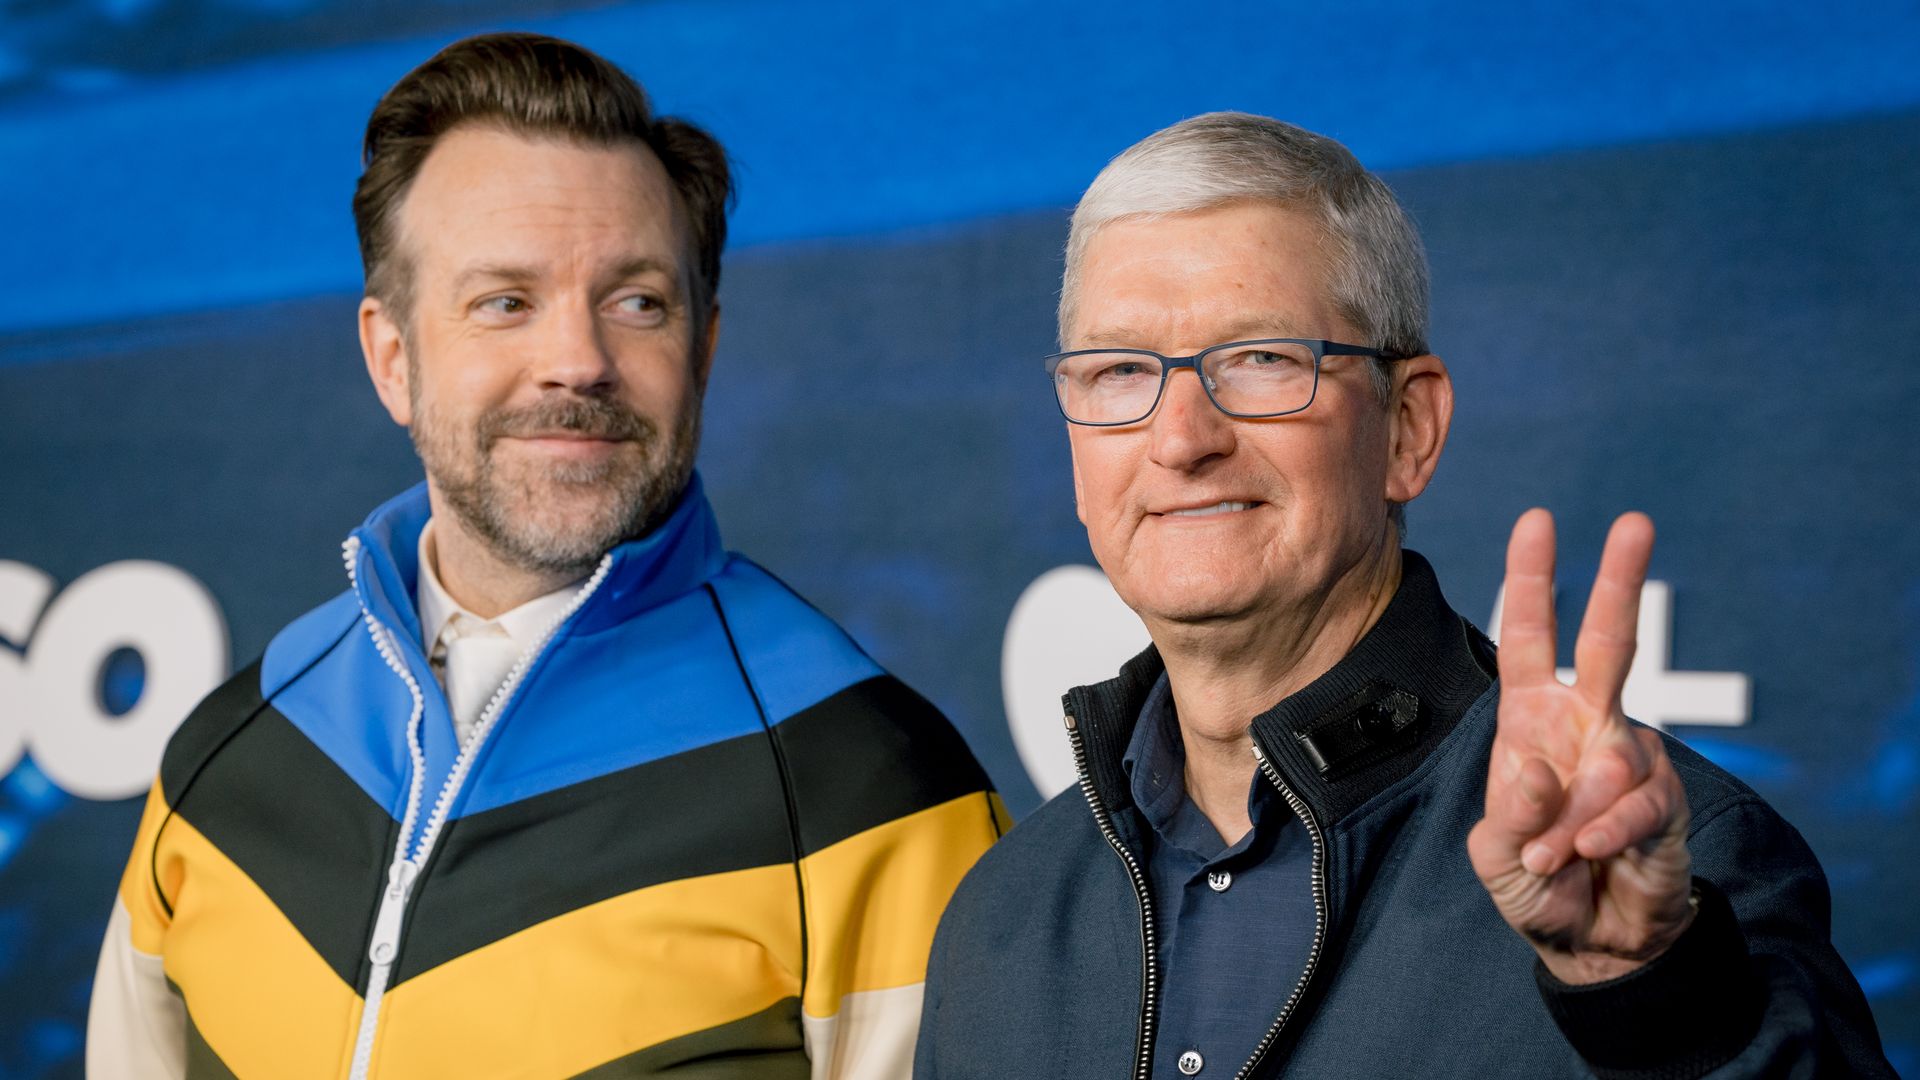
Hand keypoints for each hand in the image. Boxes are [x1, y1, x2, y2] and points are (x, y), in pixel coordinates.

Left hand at [1467, 509, 1695, 983]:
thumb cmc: (1535, 880)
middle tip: (1636, 522)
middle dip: (1621, 581)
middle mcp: (1585, 723)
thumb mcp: (1495, 852)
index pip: (1531, 637)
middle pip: (1611, 640)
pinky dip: (1606, 834)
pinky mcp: (1665, 798)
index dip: (1532, 581)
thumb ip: (1509, 815)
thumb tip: (1535, 768)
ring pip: (1614, 755)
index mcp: (1532, 719)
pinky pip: (1636, 804)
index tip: (1539, 520)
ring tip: (1559, 855)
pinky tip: (1594, 854)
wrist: (1592, 939)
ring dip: (1576, 816)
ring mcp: (1629, 756)